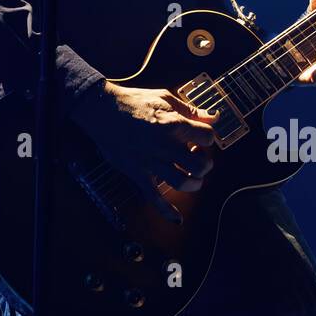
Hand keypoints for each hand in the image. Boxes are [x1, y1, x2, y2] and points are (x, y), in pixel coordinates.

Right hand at [69, 81, 219, 223]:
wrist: (102, 109)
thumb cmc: (133, 101)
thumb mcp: (165, 97)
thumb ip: (190, 110)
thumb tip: (213, 117)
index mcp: (174, 125)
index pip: (208, 137)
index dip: (208, 138)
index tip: (200, 137)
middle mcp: (165, 146)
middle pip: (200, 164)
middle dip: (205, 163)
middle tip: (197, 157)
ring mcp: (151, 162)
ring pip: (183, 182)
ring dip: (194, 183)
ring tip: (192, 176)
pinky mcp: (138, 173)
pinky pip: (153, 197)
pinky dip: (166, 211)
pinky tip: (177, 218)